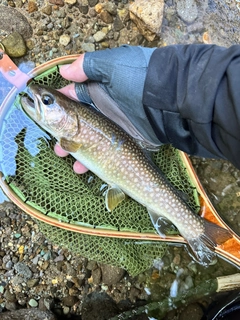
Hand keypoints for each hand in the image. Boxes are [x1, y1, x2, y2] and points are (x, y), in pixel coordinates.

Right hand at [55, 45, 157, 173]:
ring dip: (74, 149)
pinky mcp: (126, 141)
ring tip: (63, 155)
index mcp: (100, 89)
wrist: (171, 102)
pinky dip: (90, 161)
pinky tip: (80, 167)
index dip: (59, 107)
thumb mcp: (113, 65)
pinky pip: (104, 152)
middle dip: (64, 134)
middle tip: (56, 144)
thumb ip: (87, 67)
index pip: (74, 98)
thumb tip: (63, 70)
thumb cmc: (139, 80)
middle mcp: (106, 108)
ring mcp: (116, 126)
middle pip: (79, 124)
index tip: (46, 117)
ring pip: (89, 140)